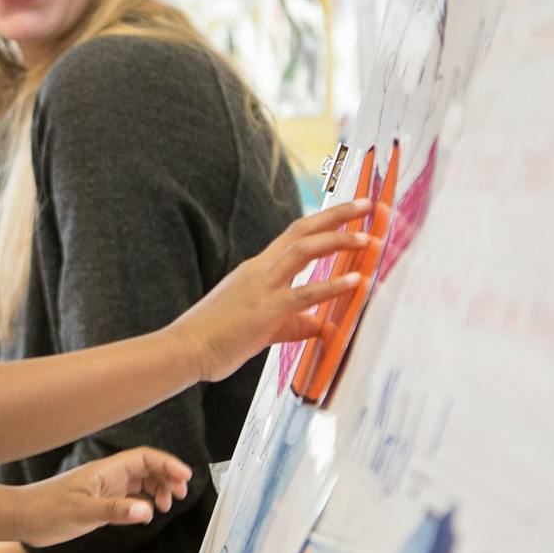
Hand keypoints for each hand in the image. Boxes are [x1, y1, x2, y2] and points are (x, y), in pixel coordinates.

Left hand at [16, 447, 192, 547]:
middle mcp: (107, 476)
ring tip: (165, 505)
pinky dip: (143, 501)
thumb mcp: (82, 513)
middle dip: (167, 477)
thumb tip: (148, 509)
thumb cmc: (46, 511)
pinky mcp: (99, 501)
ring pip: (140, 481)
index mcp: (105, 471)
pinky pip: (129, 495)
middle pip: (147, 468)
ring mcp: (104, 488)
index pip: (144, 458)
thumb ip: (116, 511)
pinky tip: (145, 512)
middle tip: (179, 495)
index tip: (185, 477)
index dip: (167, 464)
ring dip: (157, 488)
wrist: (22, 518)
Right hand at [172, 199, 374, 382]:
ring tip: (367, 238)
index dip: (324, 220)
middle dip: (337, 214)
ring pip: (304, 250)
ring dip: (338, 240)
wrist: (186, 348)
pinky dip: (333, 285)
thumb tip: (322, 326)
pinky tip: (355, 282)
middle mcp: (261, 269)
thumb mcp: (262, 323)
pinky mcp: (267, 310)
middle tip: (366, 204)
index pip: (295, 234)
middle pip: (303, 230)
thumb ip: (295, 322)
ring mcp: (263, 287)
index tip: (349, 211)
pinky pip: (305, 293)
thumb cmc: (216, 336)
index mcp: (257, 268)